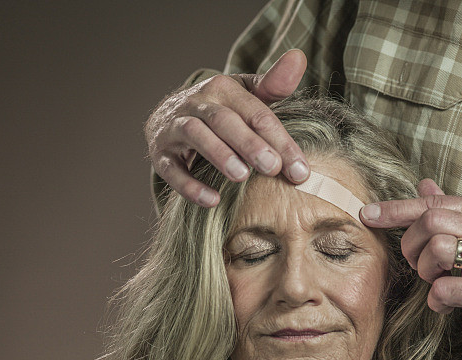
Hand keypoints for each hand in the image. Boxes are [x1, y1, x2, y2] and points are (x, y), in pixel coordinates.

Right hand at [145, 49, 310, 206]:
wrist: (170, 118)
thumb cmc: (221, 109)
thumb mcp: (246, 94)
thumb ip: (273, 84)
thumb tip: (299, 57)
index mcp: (223, 88)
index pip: (256, 114)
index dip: (280, 141)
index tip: (300, 169)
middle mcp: (197, 103)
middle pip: (224, 121)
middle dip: (249, 143)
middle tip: (272, 167)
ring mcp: (175, 127)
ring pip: (195, 136)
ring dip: (218, 155)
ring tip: (241, 176)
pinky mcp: (160, 153)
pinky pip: (171, 168)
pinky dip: (189, 185)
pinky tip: (212, 200)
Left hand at [360, 179, 461, 343]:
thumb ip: (458, 211)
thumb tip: (423, 185)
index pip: (434, 201)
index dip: (395, 208)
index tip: (367, 214)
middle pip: (430, 220)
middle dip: (410, 244)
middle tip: (418, 263)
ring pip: (436, 250)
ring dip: (424, 271)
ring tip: (437, 282)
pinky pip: (445, 289)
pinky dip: (436, 300)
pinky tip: (446, 304)